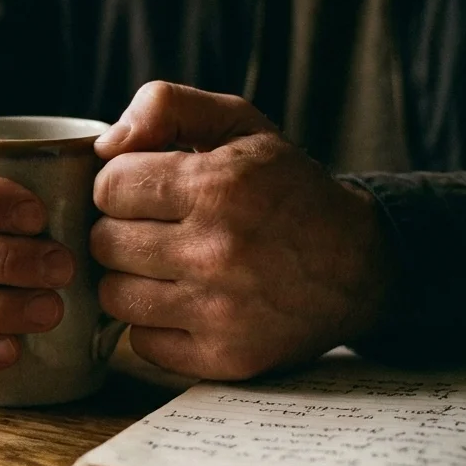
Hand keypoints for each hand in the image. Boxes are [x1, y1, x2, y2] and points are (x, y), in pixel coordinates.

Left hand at [91, 82, 396, 379]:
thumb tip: (106, 144)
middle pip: (105, 243)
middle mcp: (216, 251)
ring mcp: (220, 311)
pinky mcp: (225, 358)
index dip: (121, 184)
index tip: (145, 189)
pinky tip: (185, 303)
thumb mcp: (241, 124)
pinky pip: (142, 343)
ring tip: (165, 266)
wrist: (361, 264)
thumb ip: (167, 106)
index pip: (109, 186)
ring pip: (114, 295)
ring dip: (131, 279)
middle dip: (121, 229)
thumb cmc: (288, 189)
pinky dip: (154, 325)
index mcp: (218, 186)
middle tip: (156, 228)